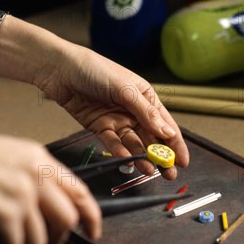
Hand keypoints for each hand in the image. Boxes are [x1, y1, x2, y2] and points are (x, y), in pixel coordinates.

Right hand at [0, 111, 100, 243]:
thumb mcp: (6, 155)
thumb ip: (32, 175)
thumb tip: (47, 208)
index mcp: (40, 157)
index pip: (80, 192)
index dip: (92, 217)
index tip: (93, 233)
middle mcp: (36, 174)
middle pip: (67, 221)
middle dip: (55, 241)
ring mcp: (21, 193)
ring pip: (42, 239)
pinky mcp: (3, 213)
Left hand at [35, 45, 189, 178]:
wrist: (61, 69)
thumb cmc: (94, 69)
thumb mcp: (125, 89)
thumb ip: (145, 112)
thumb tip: (167, 132)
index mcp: (145, 97)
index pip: (165, 124)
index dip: (176, 143)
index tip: (183, 161)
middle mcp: (133, 110)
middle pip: (151, 138)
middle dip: (161, 156)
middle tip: (169, 173)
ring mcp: (117, 120)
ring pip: (133, 143)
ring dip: (142, 157)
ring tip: (149, 171)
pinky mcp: (100, 127)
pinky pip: (112, 143)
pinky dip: (119, 151)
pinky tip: (127, 159)